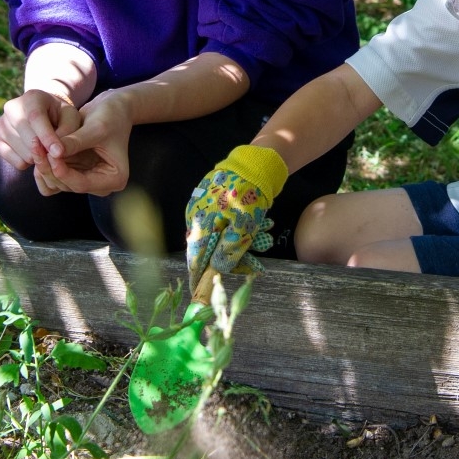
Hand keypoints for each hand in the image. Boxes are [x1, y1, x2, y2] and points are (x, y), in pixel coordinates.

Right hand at [0, 90, 81, 172]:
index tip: (59, 153)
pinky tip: (33, 152)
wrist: (43, 115)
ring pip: (24, 154)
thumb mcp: (71, 117)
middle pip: (29, 139)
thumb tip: (57, 153)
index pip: (35, 118)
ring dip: (40, 157)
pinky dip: (28, 163)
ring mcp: (0, 124)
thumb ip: (69, 132)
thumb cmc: (61, 115)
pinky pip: (16, 162)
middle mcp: (11, 108)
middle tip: (58, 152)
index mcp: (31, 97)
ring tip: (45, 146)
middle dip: (47, 150)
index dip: (47, 137)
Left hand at [37, 90, 134, 196]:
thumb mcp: (96, 128)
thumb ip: (75, 142)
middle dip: (49, 169)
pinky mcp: (75, 172)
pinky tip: (38, 150)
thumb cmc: (111, 116)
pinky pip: (54, 179)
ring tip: (35, 146)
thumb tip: (53, 153)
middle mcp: (100, 185)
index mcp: (114, 179)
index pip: (82, 184)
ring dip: (44, 168)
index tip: (49, 154)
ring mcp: (86, 179)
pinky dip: (44, 168)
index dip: (62, 172)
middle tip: (36, 147)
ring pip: (57, 184)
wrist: (111, 107)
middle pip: (67, 186)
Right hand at [184, 144, 288, 293]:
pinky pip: (221, 222)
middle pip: (208, 248)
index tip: (199, 295)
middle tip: (253, 266)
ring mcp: (202, 206)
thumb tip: (217, 269)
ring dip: (239, 242)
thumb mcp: (243, 229)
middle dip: (229, 258)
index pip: (194, 259)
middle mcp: (195, 216)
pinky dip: (236, 228)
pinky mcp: (211, 199)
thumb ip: (228, 252)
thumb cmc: (248, 196)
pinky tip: (256, 226)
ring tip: (263, 237)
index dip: (198, 278)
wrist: (254, 163)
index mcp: (198, 224)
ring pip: (218, 235)